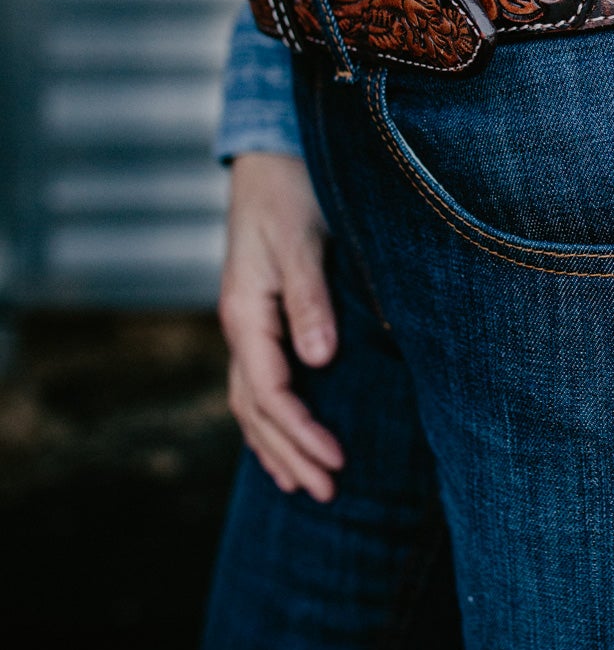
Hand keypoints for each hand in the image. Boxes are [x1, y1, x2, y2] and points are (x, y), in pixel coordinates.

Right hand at [219, 152, 344, 500]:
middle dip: (290, 454)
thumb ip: (309, 299)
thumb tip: (319, 361)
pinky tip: (285, 440)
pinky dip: (270, 419)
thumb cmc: (291, 193)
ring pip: (252, 401)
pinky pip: (259, 382)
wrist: (272, 156)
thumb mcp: (302, 241)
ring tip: (306, 484)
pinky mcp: (262, 316)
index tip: (337, 461)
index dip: (301, 433)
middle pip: (256, 409)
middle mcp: (240, 325)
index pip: (269, 393)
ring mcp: (247, 323)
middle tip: (329, 493)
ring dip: (276, 445)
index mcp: (245, 313)